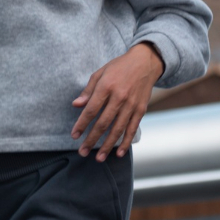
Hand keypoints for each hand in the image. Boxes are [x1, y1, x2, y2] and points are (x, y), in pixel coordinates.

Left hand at [71, 43, 164, 160]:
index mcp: (106, 86)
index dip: (81, 124)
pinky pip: (132, 129)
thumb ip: (88, 91)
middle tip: (82, 152)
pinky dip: (126, 142)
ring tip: (98, 158)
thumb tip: (76, 105)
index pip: (91, 110)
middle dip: (91, 139)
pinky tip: (119, 152)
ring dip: (107, 145)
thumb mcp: (100, 73)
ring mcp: (131, 105)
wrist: (145, 62)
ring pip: (118, 129)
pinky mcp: (141, 110)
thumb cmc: (119, 67)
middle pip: (103, 123)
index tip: (74, 135)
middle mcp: (119, 97)